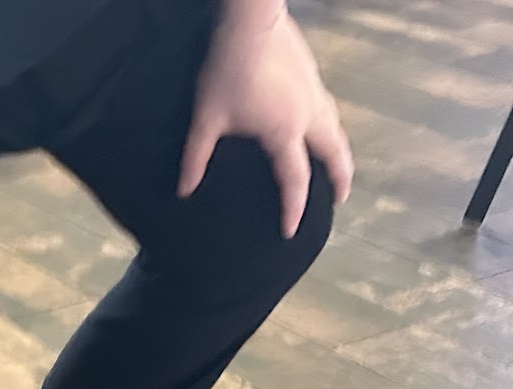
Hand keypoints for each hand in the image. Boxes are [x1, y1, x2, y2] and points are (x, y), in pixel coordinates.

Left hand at [181, 8, 353, 237]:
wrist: (251, 16)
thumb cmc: (227, 67)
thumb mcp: (207, 118)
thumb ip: (196, 157)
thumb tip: (184, 191)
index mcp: (284, 132)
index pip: (296, 180)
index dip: (293, 209)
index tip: (290, 231)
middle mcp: (308, 114)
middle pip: (334, 153)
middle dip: (340, 178)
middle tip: (339, 200)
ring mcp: (314, 90)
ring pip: (336, 127)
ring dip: (339, 151)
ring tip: (337, 166)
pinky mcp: (311, 72)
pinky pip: (328, 107)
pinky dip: (330, 126)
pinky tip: (320, 126)